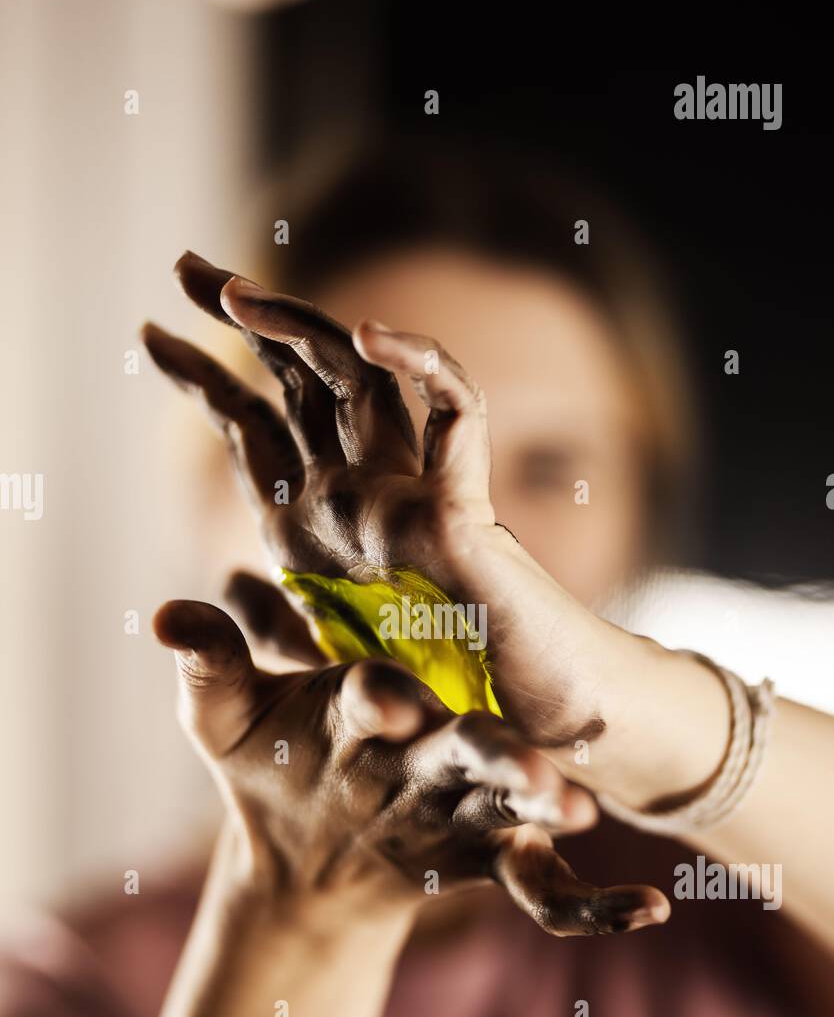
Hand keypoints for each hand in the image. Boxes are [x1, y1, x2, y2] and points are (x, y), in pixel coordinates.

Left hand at [143, 252, 616, 747]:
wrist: (504, 751)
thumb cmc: (420, 712)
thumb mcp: (310, 666)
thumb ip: (260, 630)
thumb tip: (211, 590)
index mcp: (318, 523)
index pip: (253, 422)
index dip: (202, 377)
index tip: (147, 336)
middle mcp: (360, 494)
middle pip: (302, 375)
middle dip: (247, 314)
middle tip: (186, 265)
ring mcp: (410, 497)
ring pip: (363, 378)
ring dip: (303, 326)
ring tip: (238, 296)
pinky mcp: (465, 514)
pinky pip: (457, 417)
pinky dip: (424, 369)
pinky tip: (370, 338)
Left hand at [153, 585, 668, 935]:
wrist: (299, 850)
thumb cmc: (266, 764)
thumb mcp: (226, 720)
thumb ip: (211, 662)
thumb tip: (166, 612)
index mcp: (369, 694)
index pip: (378, 691)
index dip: (380, 696)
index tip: (382, 698)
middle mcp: (429, 739)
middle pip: (466, 742)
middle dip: (489, 751)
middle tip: (516, 760)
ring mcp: (464, 801)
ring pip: (512, 800)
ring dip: (543, 805)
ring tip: (575, 815)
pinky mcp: (487, 858)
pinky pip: (548, 883)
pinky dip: (597, 902)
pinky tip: (646, 911)